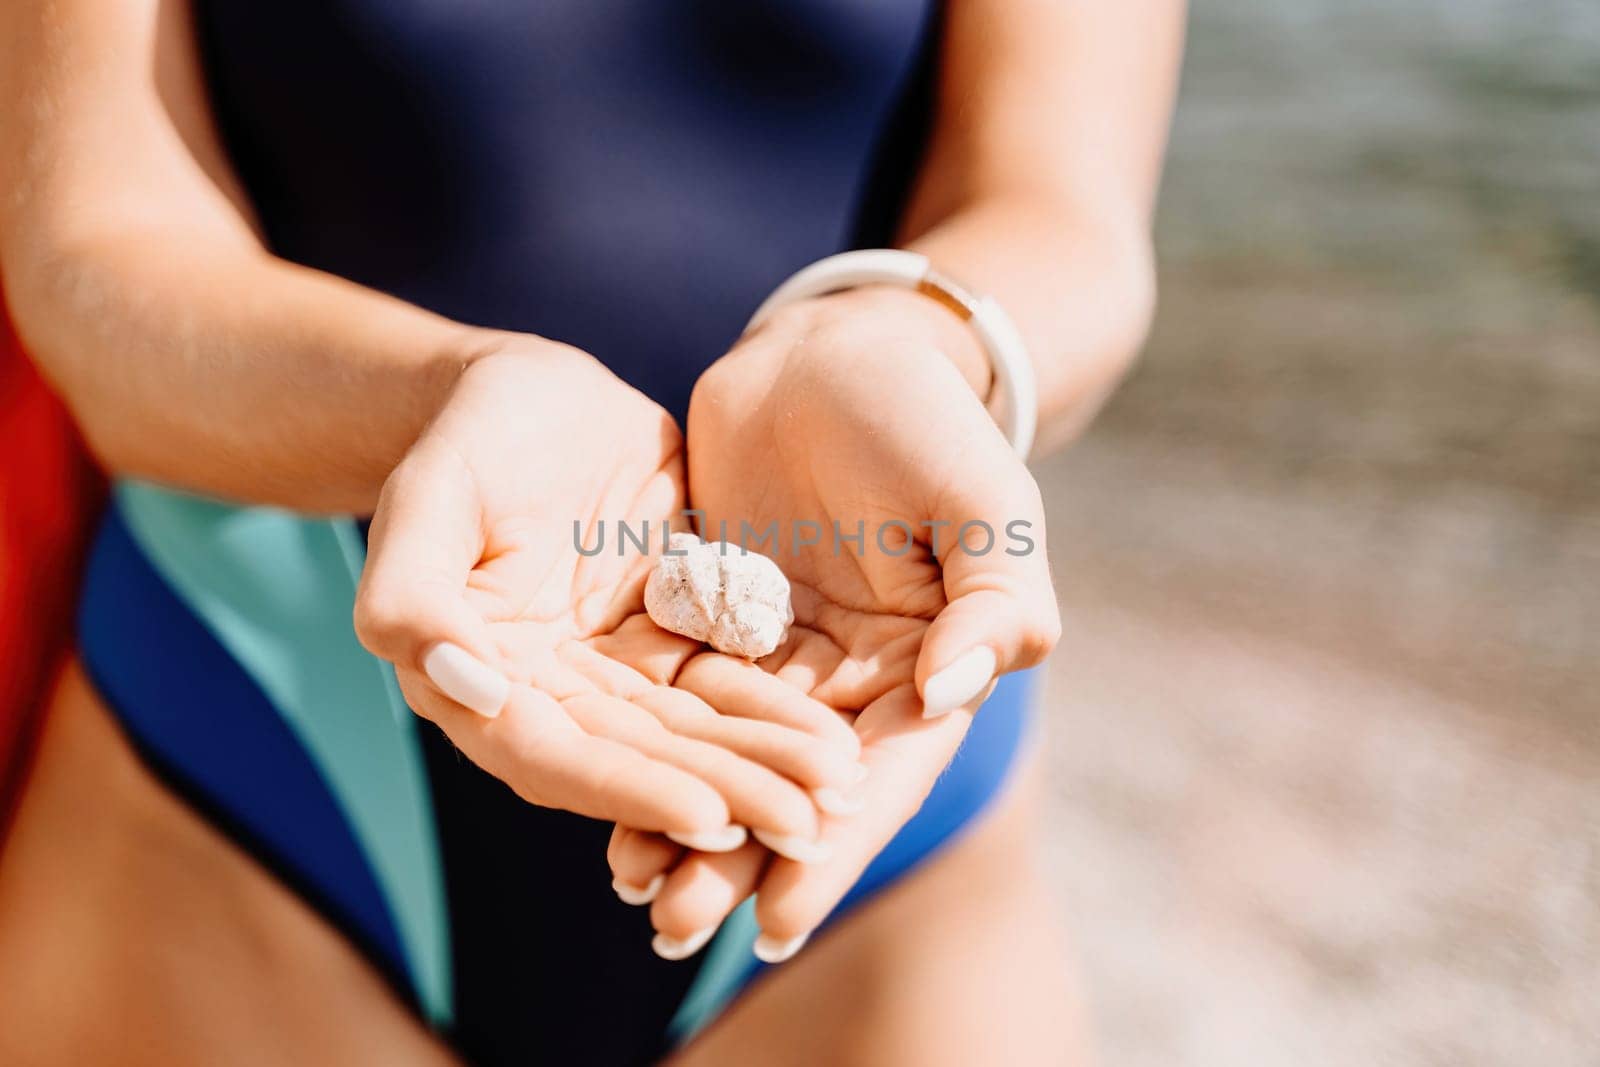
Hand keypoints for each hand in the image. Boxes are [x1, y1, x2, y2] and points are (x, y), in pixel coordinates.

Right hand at [353, 337, 861, 845]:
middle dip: (725, 795)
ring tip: (838, 785)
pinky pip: (729, 678)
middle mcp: (553, 696)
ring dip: (765, 762)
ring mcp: (618, 669)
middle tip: (807, 827)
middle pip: (642, 761)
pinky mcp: (673, 634)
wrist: (532, 394)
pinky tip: (837, 732)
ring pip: (695, 730)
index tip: (709, 819)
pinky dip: (778, 707)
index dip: (630, 791)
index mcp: (480, 685)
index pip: (556, 757)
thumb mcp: (426, 497)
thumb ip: (411, 593)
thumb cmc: (464, 439)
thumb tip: (460, 686)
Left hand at [608, 289, 1060, 957]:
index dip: (833, 849)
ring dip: (683, 817)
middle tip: (674, 925)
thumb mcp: (982, 498)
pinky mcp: (715, 616)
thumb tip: (954, 691)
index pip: (880, 776)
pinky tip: (593, 783)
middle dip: (739, 858)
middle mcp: (852, 679)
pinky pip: (676, 691)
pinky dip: (645, 739)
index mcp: (926, 669)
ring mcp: (780, 652)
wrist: (836, 351)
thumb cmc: (925, 418)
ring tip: (629, 881)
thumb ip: (994, 598)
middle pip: (791, 786)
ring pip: (727, 752)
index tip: (780, 918)